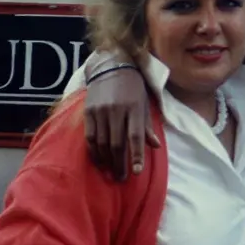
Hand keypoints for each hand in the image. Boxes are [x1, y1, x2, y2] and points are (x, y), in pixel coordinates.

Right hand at [83, 63, 157, 179]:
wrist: (110, 67)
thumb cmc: (132, 87)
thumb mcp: (144, 103)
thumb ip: (147, 126)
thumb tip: (155, 146)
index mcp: (134, 108)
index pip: (136, 136)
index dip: (136, 156)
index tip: (137, 172)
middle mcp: (117, 111)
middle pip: (117, 144)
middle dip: (119, 164)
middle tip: (122, 178)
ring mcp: (100, 112)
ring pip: (102, 143)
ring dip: (106, 161)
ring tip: (110, 172)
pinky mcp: (88, 112)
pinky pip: (90, 137)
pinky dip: (94, 152)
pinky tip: (98, 161)